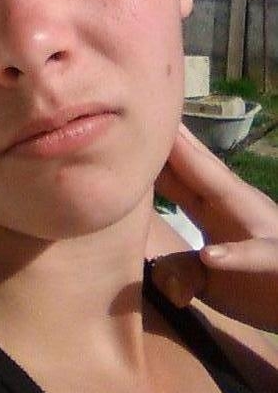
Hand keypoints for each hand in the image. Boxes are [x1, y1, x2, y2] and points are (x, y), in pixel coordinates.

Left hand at [152, 123, 277, 330]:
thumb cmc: (256, 286)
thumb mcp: (209, 279)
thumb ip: (180, 269)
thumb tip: (150, 270)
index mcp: (219, 209)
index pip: (181, 175)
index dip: (156, 150)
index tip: (128, 121)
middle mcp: (240, 209)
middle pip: (201, 170)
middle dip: (177, 142)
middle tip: (148, 106)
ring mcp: (261, 231)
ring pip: (228, 193)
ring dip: (202, 170)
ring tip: (174, 145)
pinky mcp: (276, 262)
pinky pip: (255, 256)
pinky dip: (233, 255)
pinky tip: (210, 256)